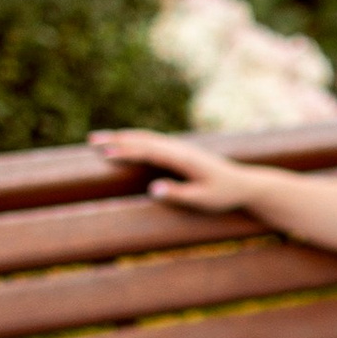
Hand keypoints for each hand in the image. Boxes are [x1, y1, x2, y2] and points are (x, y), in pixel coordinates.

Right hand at [92, 127, 254, 215]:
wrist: (244, 184)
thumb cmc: (224, 194)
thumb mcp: (203, 200)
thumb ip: (178, 194)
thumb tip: (152, 189)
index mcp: (184, 159)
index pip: (150, 152)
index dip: (127, 152)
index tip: (105, 153)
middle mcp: (180, 149)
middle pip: (144, 140)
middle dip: (117, 140)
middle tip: (92, 141)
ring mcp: (180, 148)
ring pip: (146, 138)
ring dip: (123, 137)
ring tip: (99, 139)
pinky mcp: (180, 152)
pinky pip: (152, 142)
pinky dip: (134, 139)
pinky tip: (122, 142)